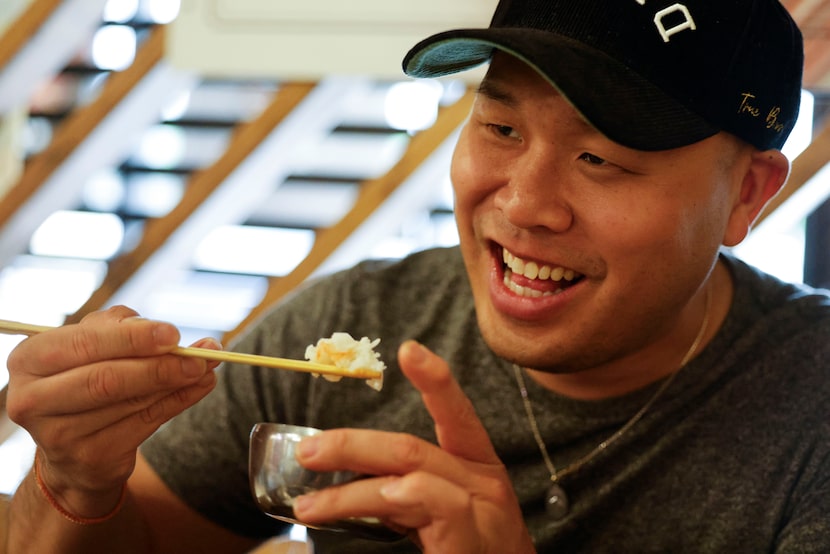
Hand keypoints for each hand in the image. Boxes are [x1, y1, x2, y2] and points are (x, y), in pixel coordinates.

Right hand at [5, 306, 218, 516]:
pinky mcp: (90, 457)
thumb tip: (166, 332)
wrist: (74, 448)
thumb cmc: (85, 378)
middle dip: (159, 366)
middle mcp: (33, 398)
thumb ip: (122, 328)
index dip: (132, 338)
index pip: (84, 344)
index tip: (173, 334)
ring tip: (206, 366)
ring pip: (130, 402)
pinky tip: (201, 386)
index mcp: (29, 359)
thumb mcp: (93, 345)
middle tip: (199, 356)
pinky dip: (179, 402)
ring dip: (177, 382)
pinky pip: (146, 424)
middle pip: (106, 379)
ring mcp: (58, 435)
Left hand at [292, 340, 535, 553]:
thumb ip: (405, 492)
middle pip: (413, 449)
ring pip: (413, 477)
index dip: (435, 381)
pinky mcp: (472, 543)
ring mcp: (483, 514)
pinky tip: (384, 498)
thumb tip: (342, 482)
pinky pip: (441, 508)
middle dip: (352, 446)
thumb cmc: (473, 548)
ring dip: (352, 491)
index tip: (408, 350)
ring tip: (309, 508)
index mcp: (476, 467)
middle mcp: (484, 483)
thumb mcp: (442, 514)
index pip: (456, 416)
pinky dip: (406, 497)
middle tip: (307, 452)